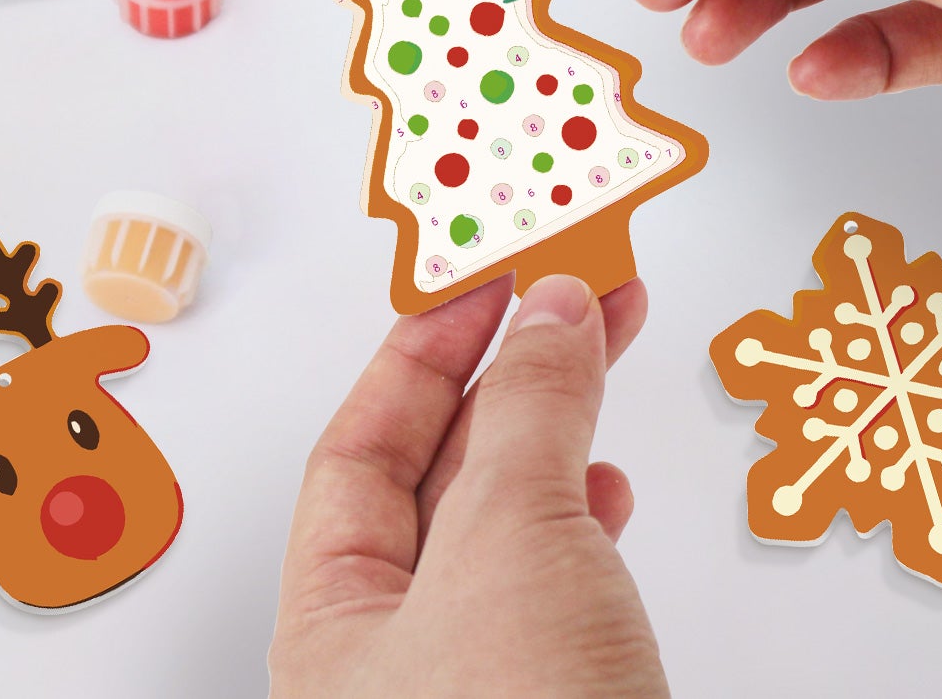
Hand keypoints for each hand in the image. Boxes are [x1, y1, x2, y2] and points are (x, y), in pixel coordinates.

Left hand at [268, 275, 668, 698]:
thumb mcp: (510, 537)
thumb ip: (530, 411)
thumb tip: (550, 313)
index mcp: (333, 623)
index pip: (359, 447)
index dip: (423, 350)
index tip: (484, 283)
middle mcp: (395, 655)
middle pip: (442, 470)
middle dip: (511, 371)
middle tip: (561, 292)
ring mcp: (477, 678)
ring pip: (508, 518)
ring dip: (559, 427)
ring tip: (601, 344)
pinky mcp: (553, 694)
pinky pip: (557, 574)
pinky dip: (587, 513)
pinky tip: (608, 485)